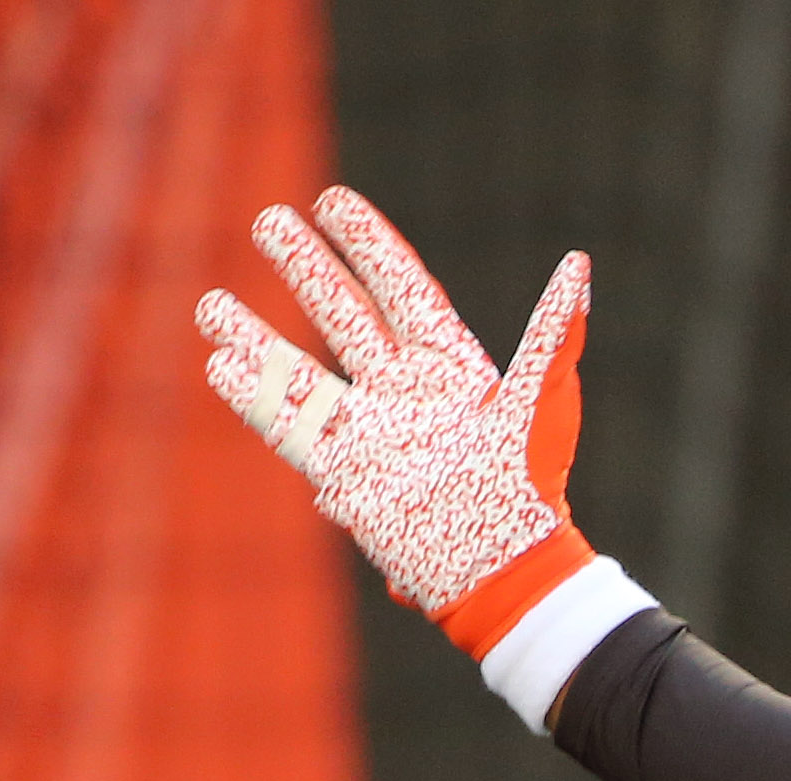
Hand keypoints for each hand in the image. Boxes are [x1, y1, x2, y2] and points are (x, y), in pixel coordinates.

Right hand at [200, 188, 598, 660]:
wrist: (504, 570)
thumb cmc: (532, 490)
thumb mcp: (541, 407)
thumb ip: (552, 335)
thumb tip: (579, 267)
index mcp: (450, 366)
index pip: (401, 288)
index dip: (367, 244)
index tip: (331, 200)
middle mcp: (404, 390)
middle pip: (344, 316)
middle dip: (306, 269)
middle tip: (267, 221)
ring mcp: (370, 431)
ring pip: (302, 371)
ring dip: (256, 338)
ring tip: (210, 305)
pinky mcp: (345, 475)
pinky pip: (291, 429)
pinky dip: (255, 399)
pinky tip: (219, 366)